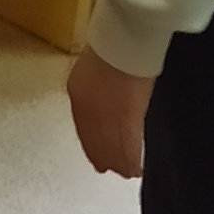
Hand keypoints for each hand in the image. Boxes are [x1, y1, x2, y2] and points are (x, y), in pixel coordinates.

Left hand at [67, 46, 151, 177]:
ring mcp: (106, 116)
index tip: (95, 153)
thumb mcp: (94, 63)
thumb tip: (102, 93)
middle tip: (107, 168)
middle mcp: (88, 110)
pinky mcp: (127, 119)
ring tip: (125, 173)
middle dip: (102, 155)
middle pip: (95, 140)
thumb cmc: (112, 42)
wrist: (121, 40)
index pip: (82, 126)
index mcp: (78, 93)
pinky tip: (135, 170)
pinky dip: (131, 159)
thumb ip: (93, 84)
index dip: (89, 143)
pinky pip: (128, 146)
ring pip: (111, 147)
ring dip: (118, 162)